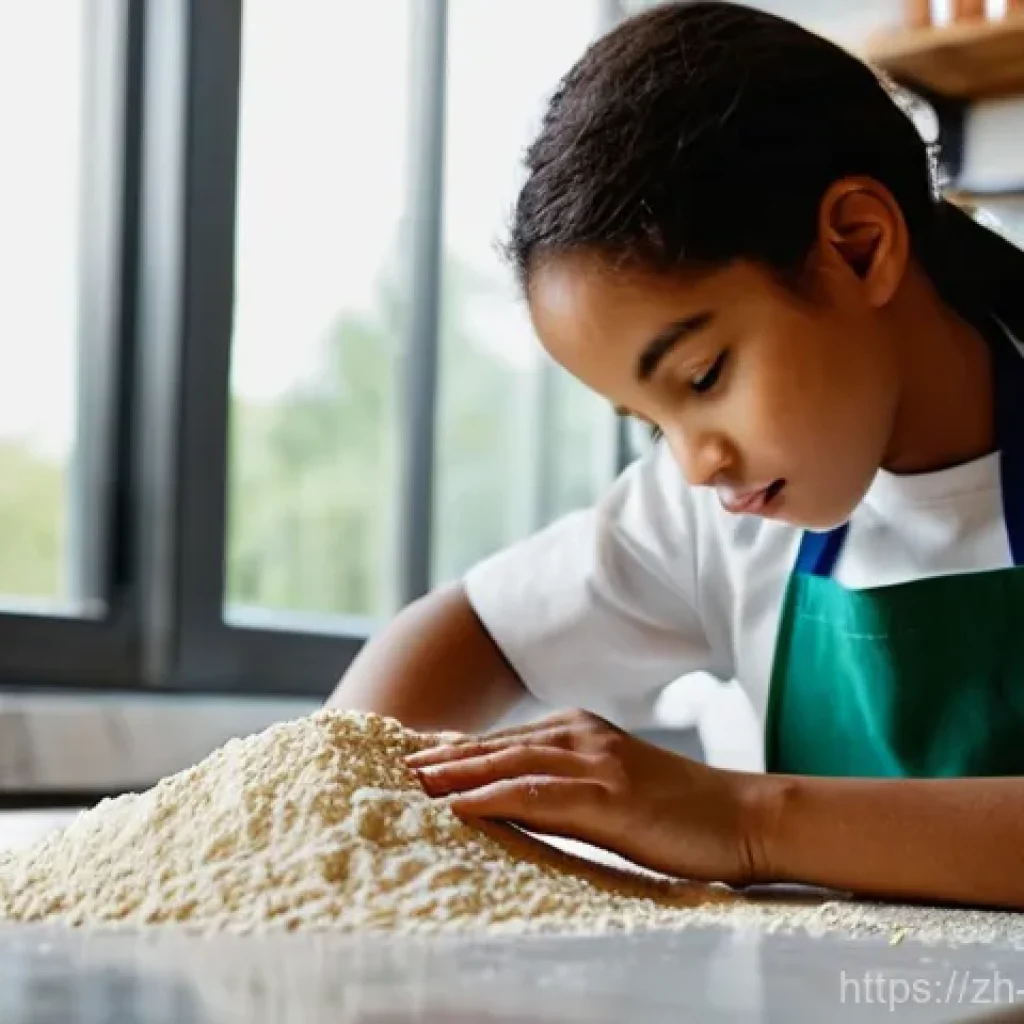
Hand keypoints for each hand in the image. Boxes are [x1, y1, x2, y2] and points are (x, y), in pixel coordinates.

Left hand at [405, 708, 762, 885]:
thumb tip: (514, 798)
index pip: (504, 740)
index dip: (456, 750)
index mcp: (581, 731)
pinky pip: (537, 794)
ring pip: (508, 762)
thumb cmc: (677, 810)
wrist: (741, 816)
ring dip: (455, 773)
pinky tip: (460, 806)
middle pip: (496, 745)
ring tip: (410, 783)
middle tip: (395, 767)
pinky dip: (493, 797)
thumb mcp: (613, 785)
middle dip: (442, 757)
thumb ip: (565, 783)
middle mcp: (581, 736)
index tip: (413, 760)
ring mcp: (595, 762)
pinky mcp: (607, 796)